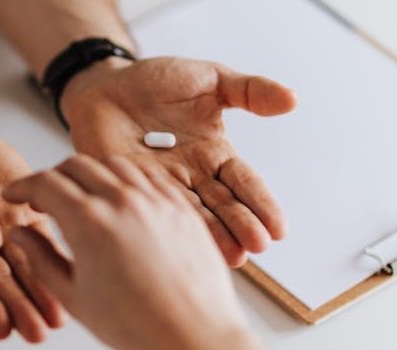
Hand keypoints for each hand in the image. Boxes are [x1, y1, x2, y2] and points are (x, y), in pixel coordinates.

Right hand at [3, 155, 260, 349]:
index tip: (16, 195)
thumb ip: (40, 258)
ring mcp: (155, 199)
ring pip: (113, 164)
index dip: (23, 186)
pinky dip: (126, 177)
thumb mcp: (73, 296)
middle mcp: (122, 201)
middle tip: (45, 197)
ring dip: (90, 172)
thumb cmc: (138, 326)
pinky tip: (121, 196)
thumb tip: (19, 234)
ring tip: (83, 195)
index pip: (45, 183)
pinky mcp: (180, 206)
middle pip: (76, 165)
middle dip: (53, 176)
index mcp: (89, 222)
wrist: (194, 337)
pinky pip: (148, 175)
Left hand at [60, 57, 296, 266]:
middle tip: (257, 246)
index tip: (279, 229)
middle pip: (223, 206)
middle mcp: (192, 176)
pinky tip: (183, 243)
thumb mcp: (209, 79)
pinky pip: (152, 208)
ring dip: (212, 236)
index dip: (261, 205)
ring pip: (192, 215)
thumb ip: (248, 91)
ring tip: (232, 256)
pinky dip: (167, 226)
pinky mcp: (131, 188)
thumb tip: (292, 99)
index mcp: (214, 153)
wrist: (104, 84)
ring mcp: (161, 185)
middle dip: (241, 226)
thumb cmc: (156, 81)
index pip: (244, 183)